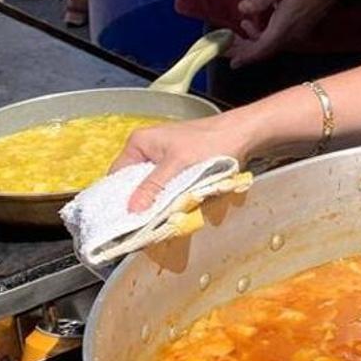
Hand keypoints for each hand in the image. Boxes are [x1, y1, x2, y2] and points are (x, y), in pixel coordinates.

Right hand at [111, 113, 254, 211]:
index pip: (117, 175)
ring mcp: (164, 158)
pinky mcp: (179, 166)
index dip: (118, 197)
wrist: (242, 134)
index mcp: (139, 142)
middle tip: (138, 225)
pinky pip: (167, 186)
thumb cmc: (211, 142)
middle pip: (134, 183)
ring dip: (156, 202)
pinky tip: (172, 209)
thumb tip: (132, 209)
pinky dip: (169, 197)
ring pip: (153, 187)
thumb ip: (154, 186)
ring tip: (155, 220)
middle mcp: (148, 149)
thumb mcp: (178, 165)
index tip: (120, 220)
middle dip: (139, 202)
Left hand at [227, 0, 347, 68]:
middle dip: (242, 52)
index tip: (231, 61)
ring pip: (268, 47)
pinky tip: (250, 25)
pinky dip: (260, 38)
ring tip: (233, 35)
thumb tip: (242, 9)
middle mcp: (290, 35)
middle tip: (223, 50)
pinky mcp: (297, 32)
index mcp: (285, 25)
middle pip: (263, 51)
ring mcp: (295, 35)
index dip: (245, 56)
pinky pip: (275, 41)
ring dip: (250, 44)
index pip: (262, 47)